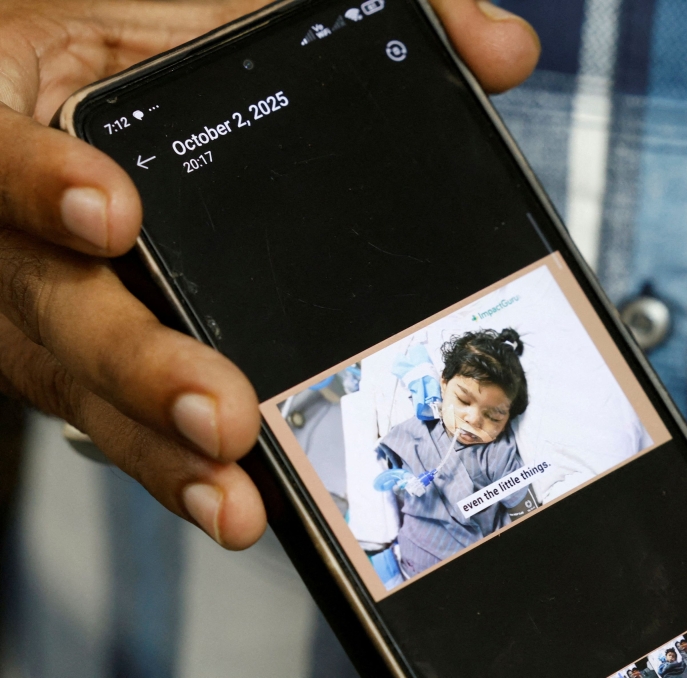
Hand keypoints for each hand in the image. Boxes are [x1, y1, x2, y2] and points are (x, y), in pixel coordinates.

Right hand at [0, 0, 537, 548]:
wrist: (92, 96)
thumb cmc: (145, 55)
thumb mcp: (221, 11)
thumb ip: (359, 16)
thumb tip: (502, 47)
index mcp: (25, 117)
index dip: (37, 183)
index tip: (114, 212)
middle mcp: (22, 231)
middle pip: (55, 309)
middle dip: (139, 366)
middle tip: (223, 412)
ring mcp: (48, 311)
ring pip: (82, 390)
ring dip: (160, 449)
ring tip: (235, 492)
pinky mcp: (81, 367)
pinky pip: (114, 424)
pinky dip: (169, 466)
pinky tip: (233, 498)